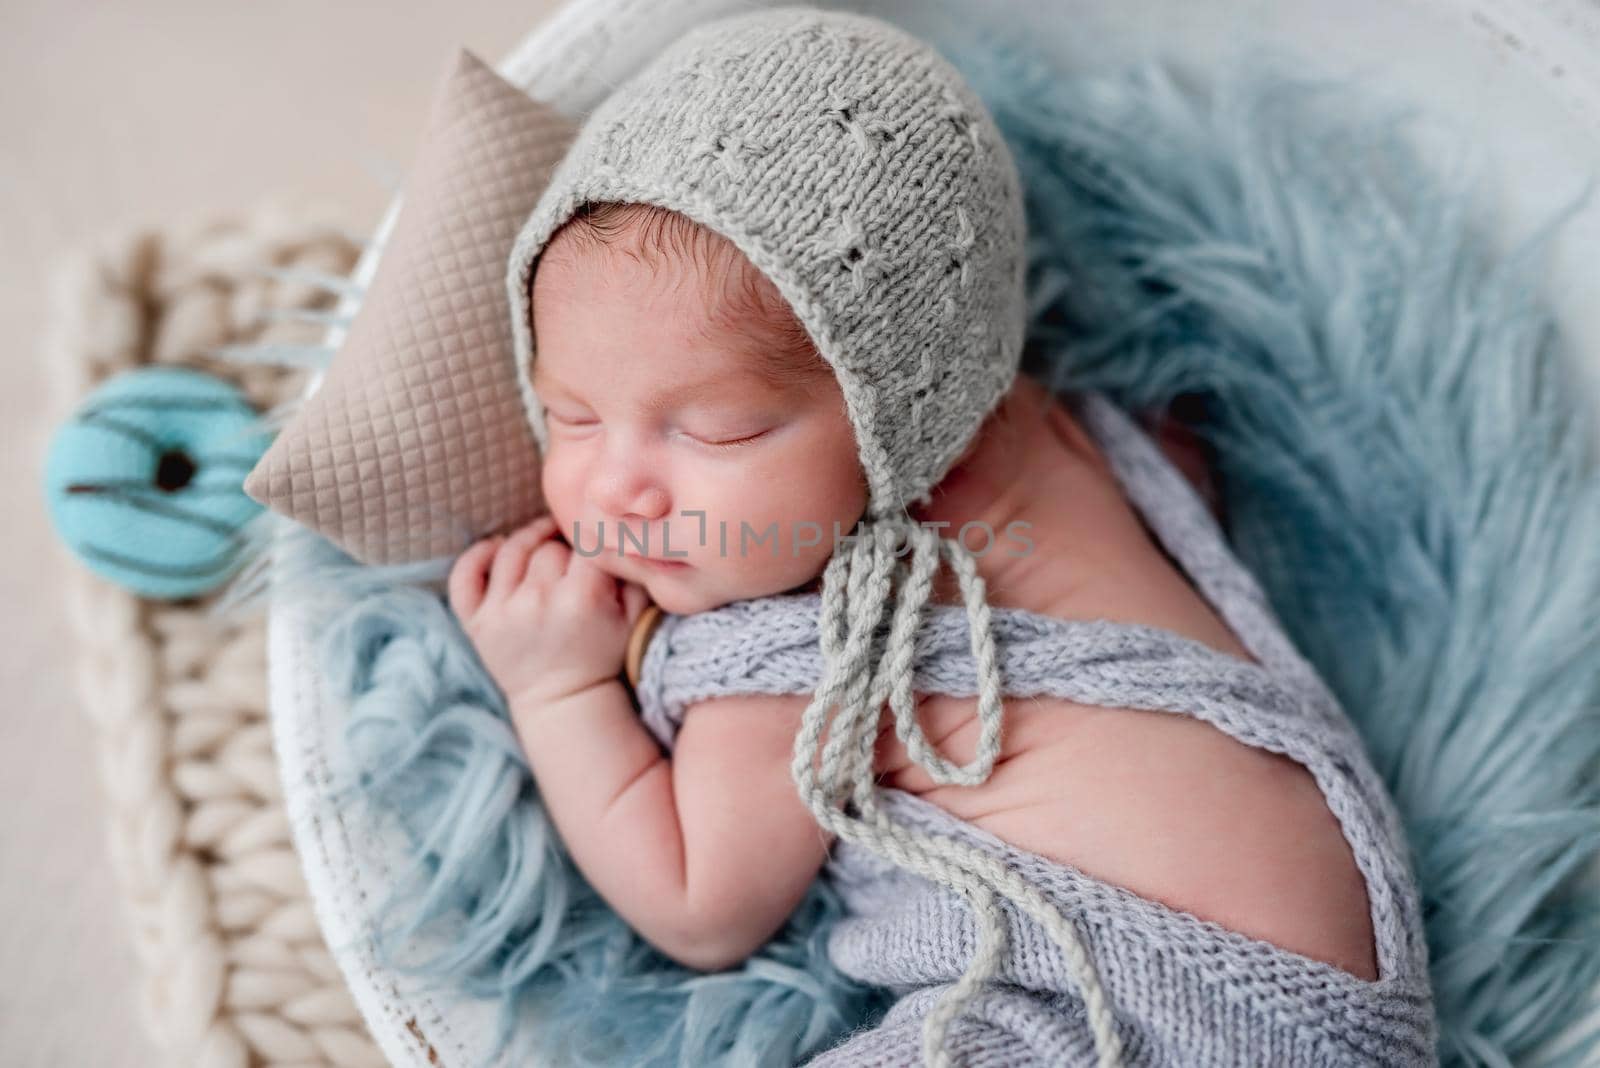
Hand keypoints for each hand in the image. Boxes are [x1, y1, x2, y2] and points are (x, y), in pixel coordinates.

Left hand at [448, 515, 652, 704]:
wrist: (564, 701)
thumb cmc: (602, 655)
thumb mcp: (634, 618)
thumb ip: (631, 574)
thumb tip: (618, 536)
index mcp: (581, 598)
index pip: (583, 544)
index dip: (590, 542)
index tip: (593, 550)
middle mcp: (537, 601)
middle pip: (547, 547)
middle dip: (561, 549)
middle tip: (569, 560)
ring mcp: (502, 612)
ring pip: (510, 549)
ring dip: (527, 540)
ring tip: (540, 543)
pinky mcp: (476, 623)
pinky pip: (465, 575)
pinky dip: (476, 555)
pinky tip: (496, 548)